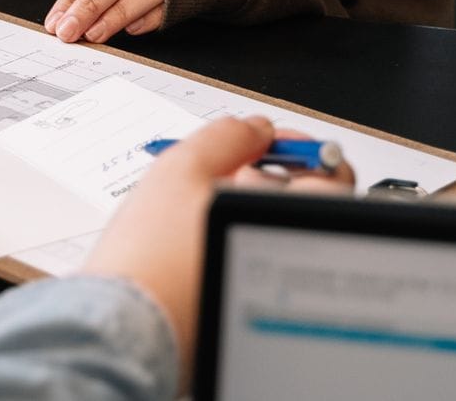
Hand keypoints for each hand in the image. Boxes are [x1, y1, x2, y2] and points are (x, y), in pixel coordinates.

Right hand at [80, 116, 355, 387]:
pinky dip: (228, 238)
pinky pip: (251, 258)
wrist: (124, 324)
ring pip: (272, 232)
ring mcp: (270, 290)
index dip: (295, 147)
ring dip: (245, 205)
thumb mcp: (181, 169)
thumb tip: (253, 130)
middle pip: (303, 205)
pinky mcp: (246, 307)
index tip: (264, 141)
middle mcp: (290, 262)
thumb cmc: (152, 259)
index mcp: (288, 225)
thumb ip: (226, 137)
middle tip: (225, 167)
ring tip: (197, 200)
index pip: (331, 175)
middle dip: (268, 175)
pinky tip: (191, 235)